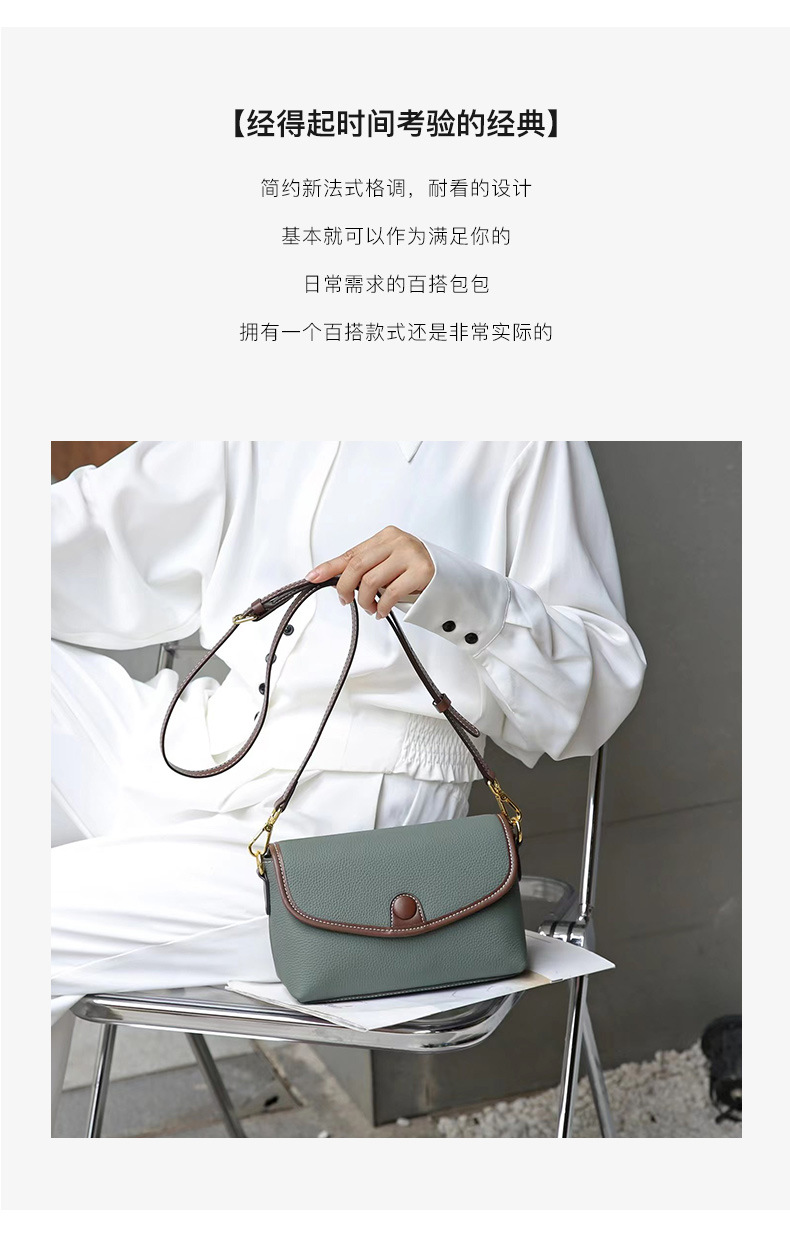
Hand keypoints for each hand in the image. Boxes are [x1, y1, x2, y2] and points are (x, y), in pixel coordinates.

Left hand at [305, 525, 434, 618]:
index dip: (330, 567)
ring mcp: (411, 555)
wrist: (452, 579)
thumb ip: (368, 566)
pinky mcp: (422, 572)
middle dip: (346, 588)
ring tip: (371, 608)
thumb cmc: (417, 572)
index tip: (313, 576)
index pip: (352, 553)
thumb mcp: (390, 564)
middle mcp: (398, 542)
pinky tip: (382, 610)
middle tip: (346, 601)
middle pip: (357, 567)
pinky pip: (390, 593)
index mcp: (387, 536)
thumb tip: (336, 579)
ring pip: (370, 581)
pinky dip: (382, 606)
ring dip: (365, 601)